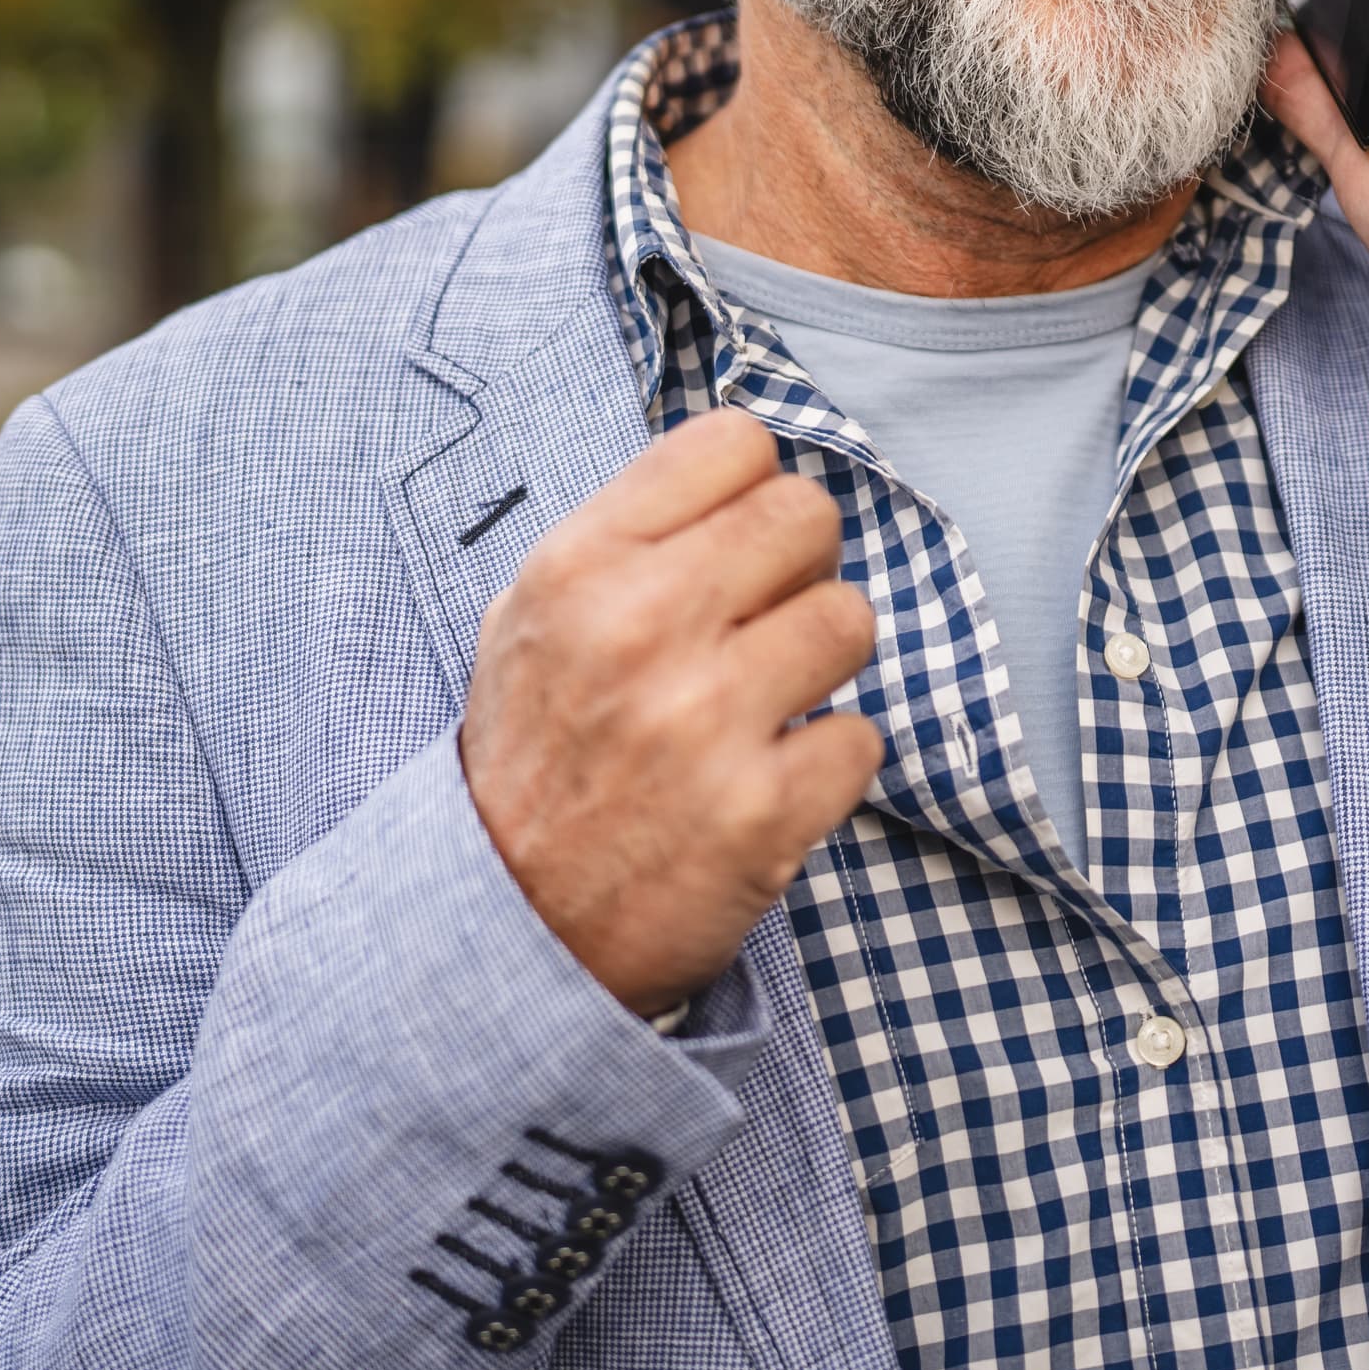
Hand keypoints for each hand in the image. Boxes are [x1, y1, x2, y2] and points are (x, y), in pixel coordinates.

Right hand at [459, 410, 882, 1017]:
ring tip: (764, 705)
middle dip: (799, 569)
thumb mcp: (531, 620)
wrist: (507, 928)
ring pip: (852, 619)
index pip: (735, 441)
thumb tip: (741, 480)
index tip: (736, 542)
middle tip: (761, 626)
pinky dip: (826, 764)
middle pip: (808, 515)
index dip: (751, 490)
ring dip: (820, 664)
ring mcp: (706, 721)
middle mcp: (642, 626)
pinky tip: (768, 783)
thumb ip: (627, 539)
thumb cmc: (534, 760)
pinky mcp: (763, 812)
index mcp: (582, 566)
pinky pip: (861, 736)